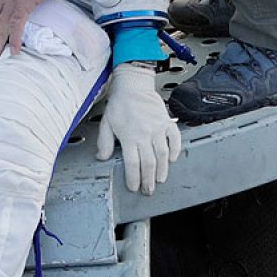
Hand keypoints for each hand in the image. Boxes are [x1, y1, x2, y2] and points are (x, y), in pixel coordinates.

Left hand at [96, 63, 180, 194]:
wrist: (133, 85)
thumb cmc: (120, 104)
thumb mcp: (106, 123)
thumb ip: (104, 142)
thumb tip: (101, 158)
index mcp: (129, 136)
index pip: (132, 163)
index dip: (134, 178)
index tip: (134, 187)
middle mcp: (144, 134)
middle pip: (149, 163)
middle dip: (149, 180)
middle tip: (148, 190)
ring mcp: (157, 128)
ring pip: (163, 155)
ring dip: (162, 170)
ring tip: (160, 180)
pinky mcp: (167, 122)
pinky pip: (174, 139)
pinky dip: (175, 150)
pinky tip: (172, 159)